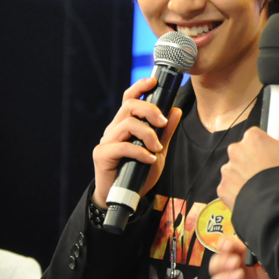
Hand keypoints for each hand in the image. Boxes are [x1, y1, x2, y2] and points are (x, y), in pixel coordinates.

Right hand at [92, 76, 183, 207]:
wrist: (124, 198)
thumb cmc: (139, 173)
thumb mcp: (158, 151)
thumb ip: (165, 132)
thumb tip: (176, 110)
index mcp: (125, 124)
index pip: (129, 98)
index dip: (140, 86)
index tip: (154, 81)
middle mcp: (114, 129)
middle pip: (129, 106)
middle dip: (149, 110)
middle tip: (163, 122)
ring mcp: (106, 141)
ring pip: (127, 123)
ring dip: (147, 133)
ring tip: (157, 148)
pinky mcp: (102, 155)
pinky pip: (122, 146)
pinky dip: (139, 151)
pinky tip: (149, 159)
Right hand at [208, 236, 278, 278]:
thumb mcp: (273, 253)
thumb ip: (255, 244)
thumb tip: (236, 229)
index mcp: (245, 260)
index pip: (223, 251)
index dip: (221, 247)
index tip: (229, 246)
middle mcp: (240, 276)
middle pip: (215, 269)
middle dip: (220, 263)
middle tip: (235, 262)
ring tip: (238, 277)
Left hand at [217, 119, 278, 207]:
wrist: (275, 207)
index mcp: (252, 138)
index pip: (256, 135)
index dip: (267, 145)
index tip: (274, 155)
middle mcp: (235, 151)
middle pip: (244, 151)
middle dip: (253, 159)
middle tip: (268, 172)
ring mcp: (227, 170)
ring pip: (236, 169)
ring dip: (245, 174)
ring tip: (261, 185)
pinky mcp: (222, 188)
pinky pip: (231, 186)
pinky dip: (239, 190)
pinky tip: (253, 195)